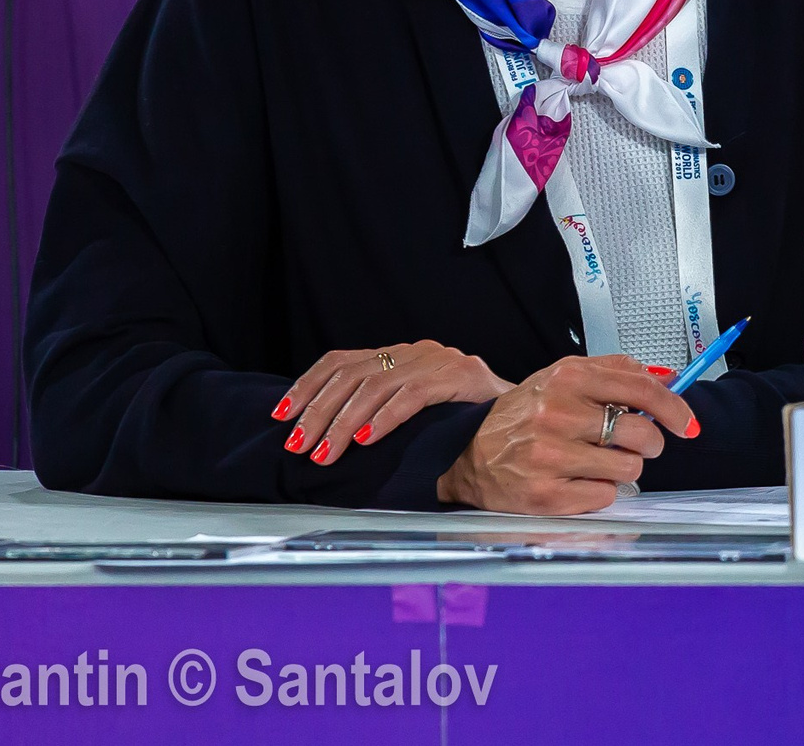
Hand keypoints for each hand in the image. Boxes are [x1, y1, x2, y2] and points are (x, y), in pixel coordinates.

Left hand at [272, 342, 512, 465]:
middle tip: (301, 445)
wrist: (522, 420)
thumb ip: (377, 415)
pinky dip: (386, 417)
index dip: (307, 386)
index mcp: (401, 356)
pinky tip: (368, 439)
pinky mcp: (462, 374)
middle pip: (352, 374)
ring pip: (377, 385)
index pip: (341, 360)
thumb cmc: (463, 425)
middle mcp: (417, 351)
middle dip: (319, 412)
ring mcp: (440, 360)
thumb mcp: (412, 416)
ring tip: (327, 452)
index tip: (282, 415)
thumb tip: (322, 441)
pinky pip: (414, 393)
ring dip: (345, 422)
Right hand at [435, 355, 699, 514]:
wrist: (469, 452)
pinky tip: (578, 480)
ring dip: (624, 468)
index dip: (674, 408)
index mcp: (567, 379)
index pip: (641, 389)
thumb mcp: (563, 378)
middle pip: (642, 433)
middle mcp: (557, 415)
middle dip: (648, 442)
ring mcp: (550, 457)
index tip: (687, 423)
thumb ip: (615, 372)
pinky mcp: (546, 495)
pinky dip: (601, 491)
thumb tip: (668, 378)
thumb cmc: (524, 416)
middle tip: (633, 443)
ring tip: (599, 461)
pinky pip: (606, 496)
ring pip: (629, 468)